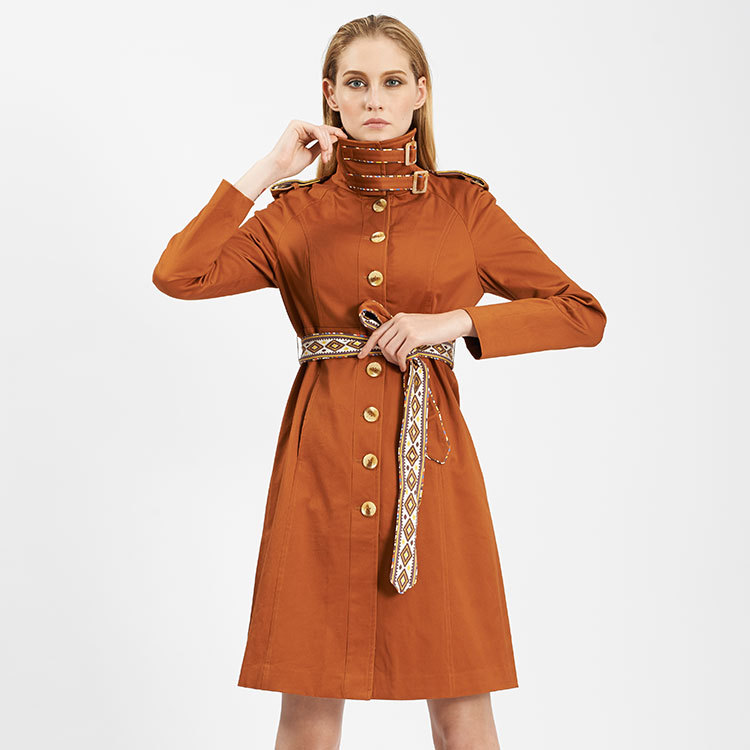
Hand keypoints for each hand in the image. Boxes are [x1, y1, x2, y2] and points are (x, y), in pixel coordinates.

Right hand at [265, 120, 348, 180]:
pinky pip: (316, 130)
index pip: (323, 132)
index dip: (335, 133)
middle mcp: (302, 128)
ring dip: (327, 144)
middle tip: (331, 155)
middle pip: (324, 130)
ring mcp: (299, 125)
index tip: (346, 138)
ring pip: (322, 130)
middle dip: (331, 143)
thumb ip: (322, 146)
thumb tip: (335, 137)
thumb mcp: (312, 155)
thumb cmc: (292, 164)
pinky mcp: (296, 124)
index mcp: (305, 135)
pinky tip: (324, 148)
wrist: (279, 168)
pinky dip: (323, 139)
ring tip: (325, 156)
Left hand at [356, 310, 473, 371]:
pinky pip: (400, 354)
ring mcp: (406, 328)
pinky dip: (401, 363)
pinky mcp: (414, 337)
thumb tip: (389, 348)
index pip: (377, 333)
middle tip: (397, 363)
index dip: (367, 346)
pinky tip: (405, 367)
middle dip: (386, 357)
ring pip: (390, 350)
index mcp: (398, 318)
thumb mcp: (415, 326)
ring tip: (402, 364)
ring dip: (394, 361)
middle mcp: (400, 321)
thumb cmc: (435, 328)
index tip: (361, 356)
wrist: (451, 323)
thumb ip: (402, 332)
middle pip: (382, 344)